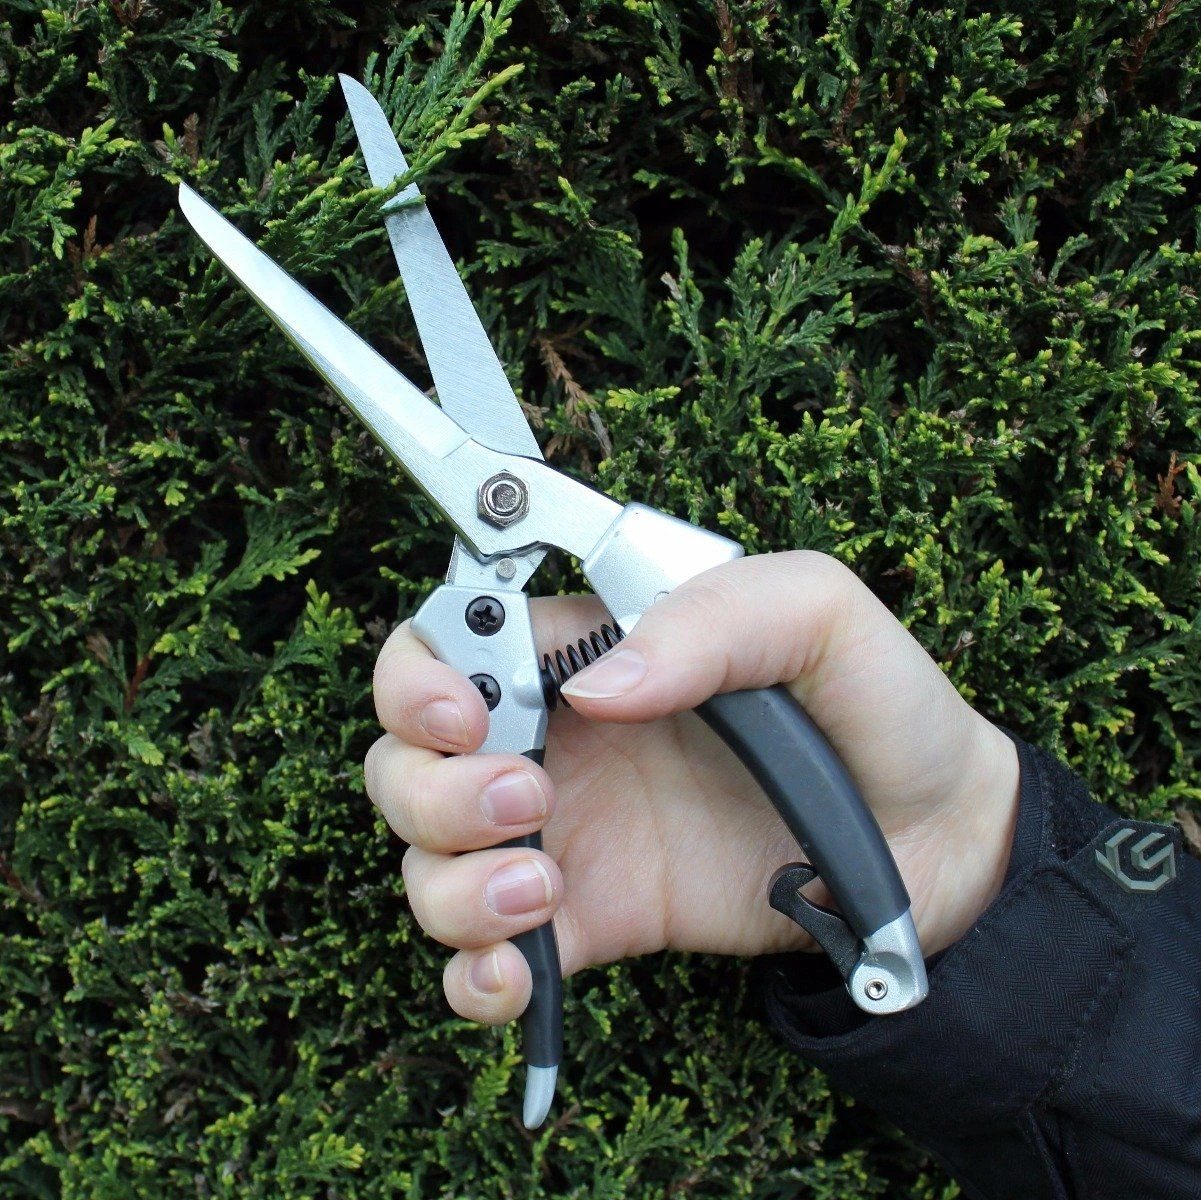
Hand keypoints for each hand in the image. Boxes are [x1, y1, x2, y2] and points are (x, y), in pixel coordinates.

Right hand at [364, 551, 1019, 1025]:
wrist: (932, 843)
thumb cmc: (877, 708)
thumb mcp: (816, 616)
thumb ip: (709, 619)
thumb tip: (599, 687)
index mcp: (589, 650)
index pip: (446, 643)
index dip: (419, 680)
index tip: (461, 717)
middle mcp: (559, 740)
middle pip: (409, 760)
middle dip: (433, 790)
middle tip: (525, 801)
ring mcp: (568, 833)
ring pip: (429, 860)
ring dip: (452, 884)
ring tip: (544, 883)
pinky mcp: (594, 918)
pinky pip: (489, 955)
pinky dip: (475, 975)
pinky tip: (517, 974)